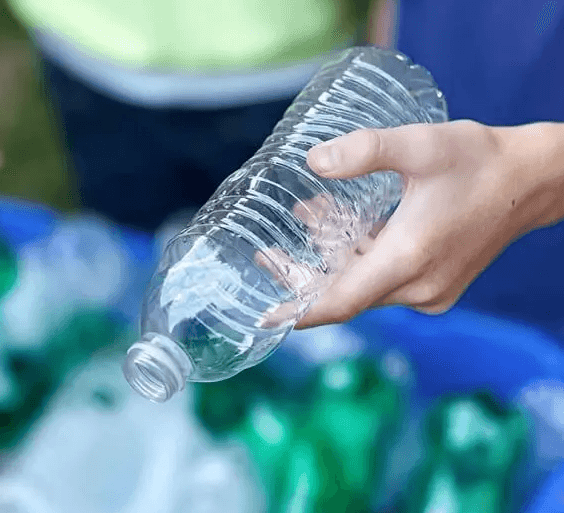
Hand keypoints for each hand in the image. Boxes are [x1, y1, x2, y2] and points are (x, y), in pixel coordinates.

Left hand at [287, 120, 560, 328]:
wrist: (532, 181)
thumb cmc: (478, 161)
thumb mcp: (419, 145)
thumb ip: (364, 151)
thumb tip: (314, 161)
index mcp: (409, 258)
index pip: (341, 301)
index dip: (299, 311)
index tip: (264, 318)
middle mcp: (418, 285)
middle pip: (346, 294)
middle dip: (304, 277)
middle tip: (267, 256)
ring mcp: (430, 290)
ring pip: (364, 285)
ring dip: (332, 260)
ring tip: (305, 219)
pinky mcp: (436, 285)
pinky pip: (384, 280)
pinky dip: (359, 258)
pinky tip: (342, 225)